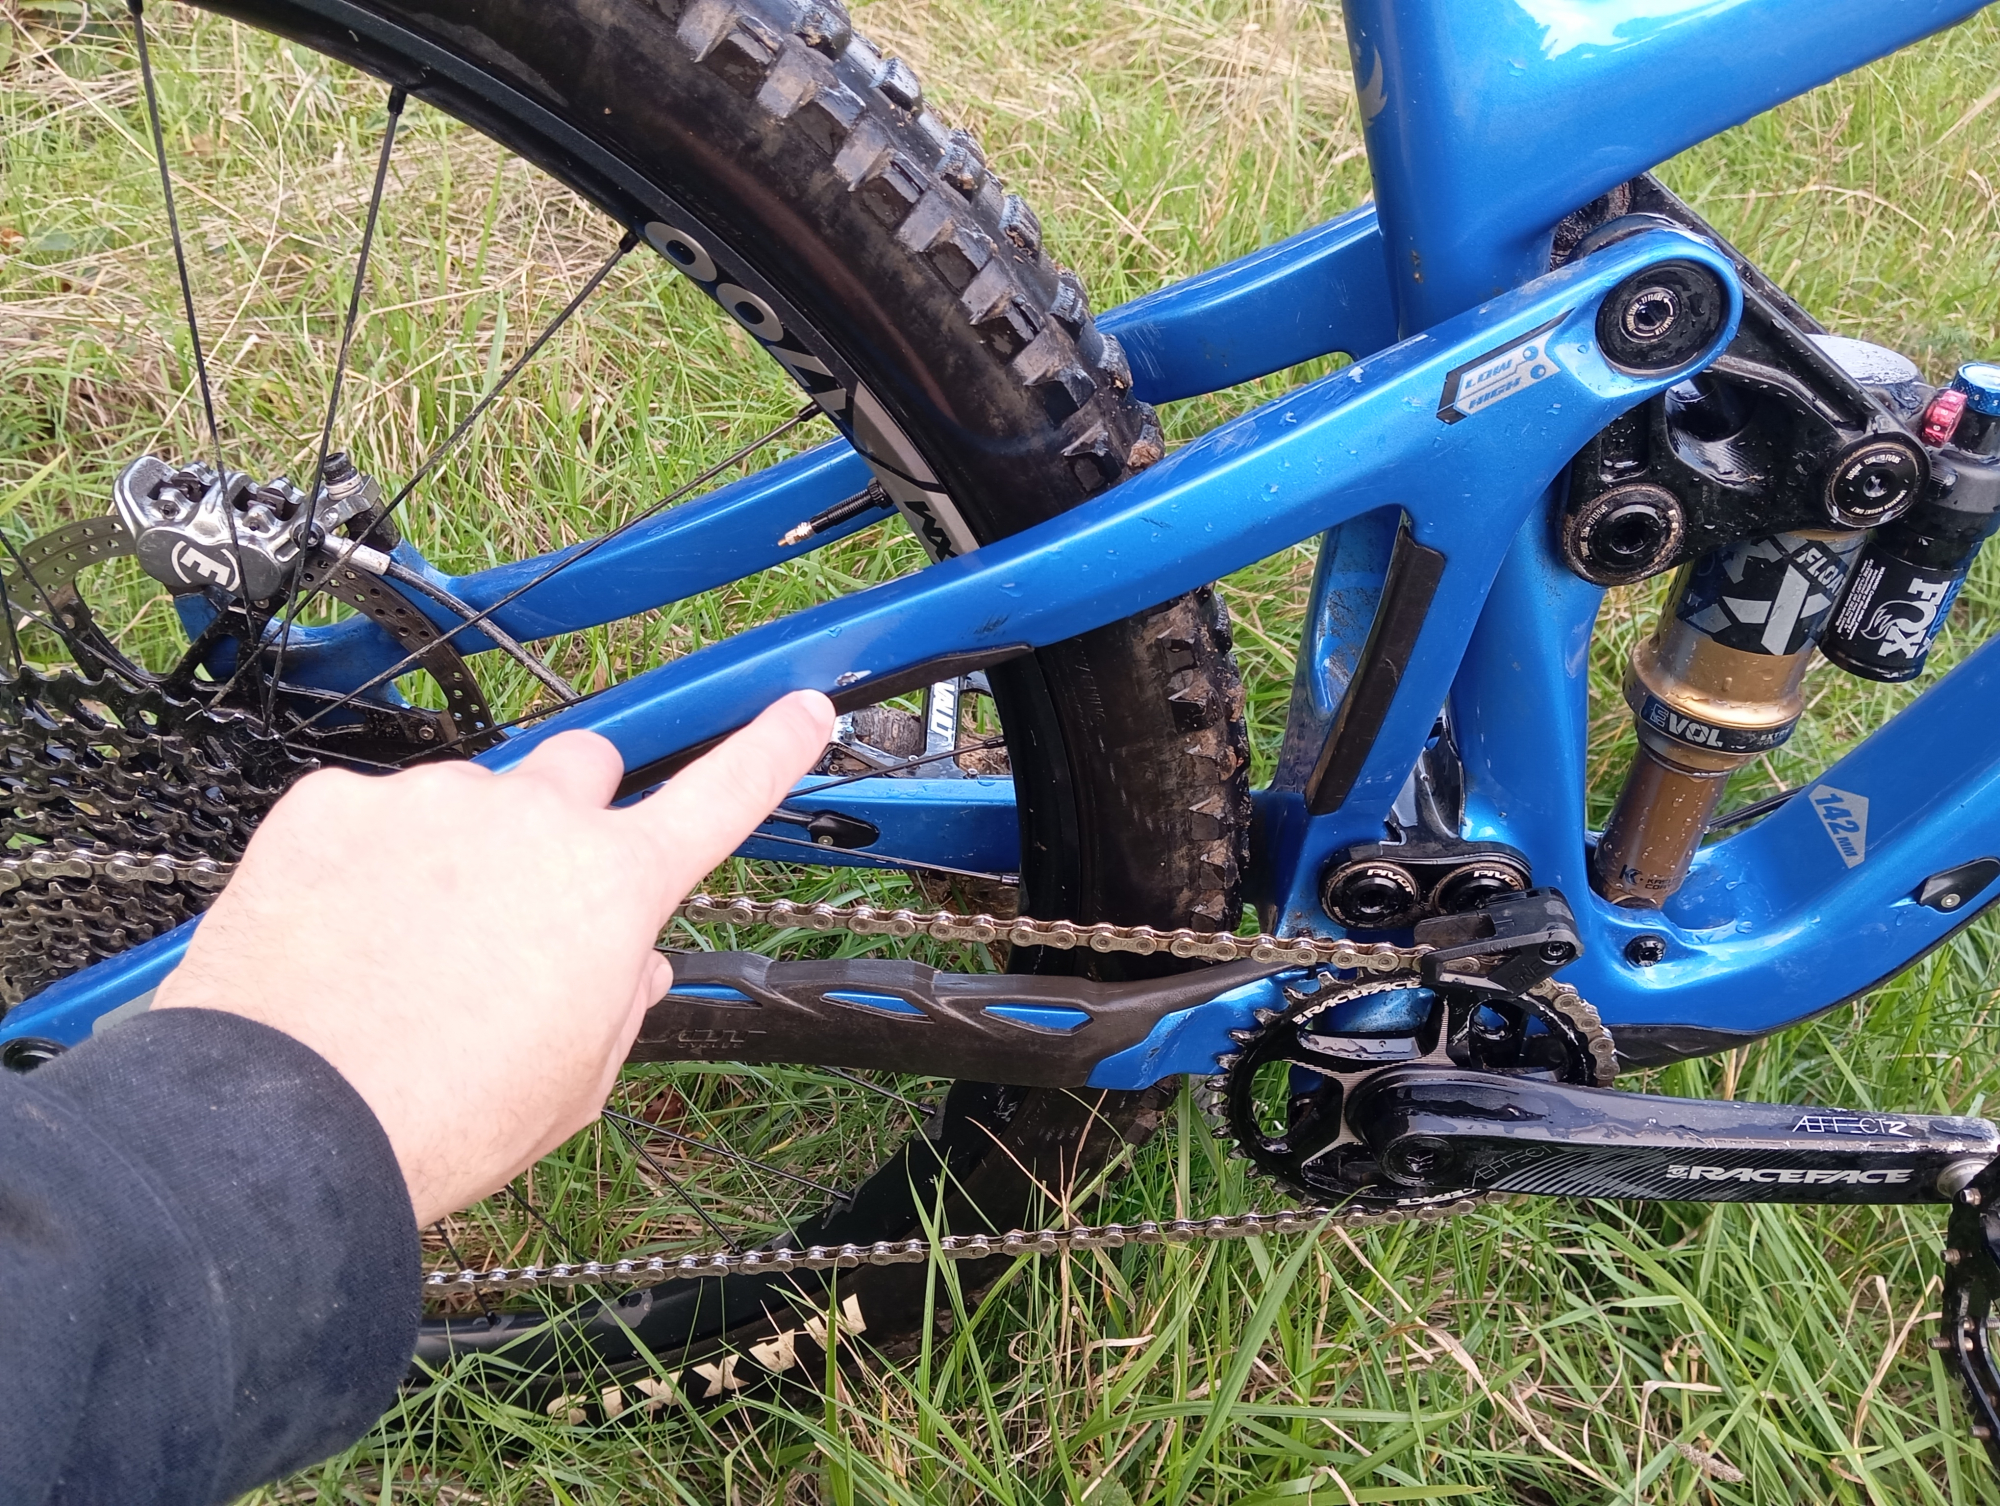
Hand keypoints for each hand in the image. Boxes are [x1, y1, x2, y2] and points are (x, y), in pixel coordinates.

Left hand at [154, 691, 834, 1226]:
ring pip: (468, 796)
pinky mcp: (332, 803)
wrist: (290, 1121)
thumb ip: (619, 1003)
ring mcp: (429, 800)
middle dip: (572, 811)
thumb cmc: (449, 1116)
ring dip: (458, 847)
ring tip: (404, 947)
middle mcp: (534, 817)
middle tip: (529, 889)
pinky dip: (362, 861)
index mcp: (613, 886)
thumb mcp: (574, 1080)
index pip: (721, 797)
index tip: (804, 707)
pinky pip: (366, 812)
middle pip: (584, 766)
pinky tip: (335, 933)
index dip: (769, 750)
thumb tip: (637, 966)